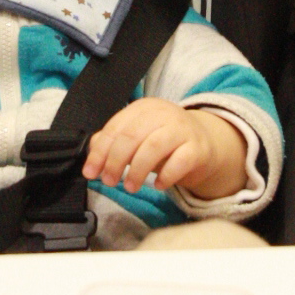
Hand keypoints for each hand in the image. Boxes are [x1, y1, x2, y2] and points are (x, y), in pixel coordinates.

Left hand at [83, 101, 248, 201]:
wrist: (204, 144)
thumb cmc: (164, 141)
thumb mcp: (137, 137)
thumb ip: (114, 141)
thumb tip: (93, 152)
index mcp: (144, 108)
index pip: (115, 128)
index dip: (100, 152)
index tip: (90, 172)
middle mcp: (163, 114)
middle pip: (132, 136)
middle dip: (115, 161)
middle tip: (108, 181)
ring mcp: (182, 129)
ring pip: (154, 147)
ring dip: (138, 170)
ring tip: (130, 186)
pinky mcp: (198, 148)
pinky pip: (179, 162)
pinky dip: (166, 176)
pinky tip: (159, 185)